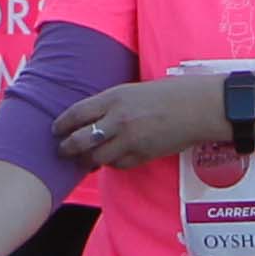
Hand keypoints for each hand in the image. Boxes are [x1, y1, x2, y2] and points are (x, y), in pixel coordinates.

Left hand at [51, 76, 224, 171]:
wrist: (199, 107)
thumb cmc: (169, 94)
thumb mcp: (133, 90)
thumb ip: (111, 104)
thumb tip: (91, 118)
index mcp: (113, 98)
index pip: (76, 113)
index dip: (61, 124)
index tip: (55, 130)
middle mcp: (117, 119)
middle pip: (80, 140)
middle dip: (67, 148)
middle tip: (62, 150)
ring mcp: (130, 139)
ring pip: (97, 157)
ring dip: (88, 160)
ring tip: (84, 160)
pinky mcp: (143, 155)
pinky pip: (118, 165)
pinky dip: (112, 164)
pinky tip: (111, 160)